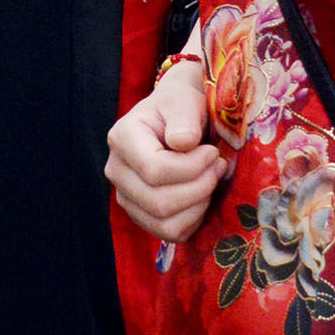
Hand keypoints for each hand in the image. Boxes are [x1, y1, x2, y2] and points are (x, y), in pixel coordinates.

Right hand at [108, 57, 225, 242]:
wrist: (175, 118)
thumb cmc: (181, 108)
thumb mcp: (184, 101)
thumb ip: (184, 118)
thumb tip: (183, 143)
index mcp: (122, 138)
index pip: (155, 170)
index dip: (192, 167)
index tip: (213, 151)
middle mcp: (116, 170)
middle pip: (159, 202)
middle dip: (200, 187)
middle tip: (218, 165)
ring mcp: (126, 196)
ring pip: (164, 223)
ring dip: (198, 205)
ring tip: (211, 180)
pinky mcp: (141, 214)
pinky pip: (170, 233)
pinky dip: (193, 220)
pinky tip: (201, 196)